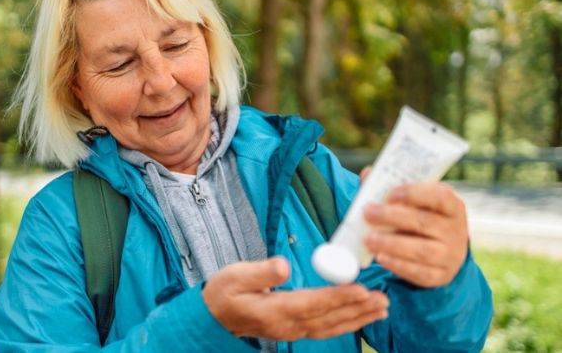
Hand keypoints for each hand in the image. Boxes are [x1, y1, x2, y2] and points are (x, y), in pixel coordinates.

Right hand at [202, 257, 388, 340]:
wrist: (214, 318)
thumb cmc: (224, 292)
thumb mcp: (235, 275)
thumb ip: (260, 272)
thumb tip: (284, 265)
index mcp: (274, 310)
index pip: (312, 303)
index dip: (338, 297)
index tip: (361, 289)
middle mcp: (287, 325)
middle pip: (328, 318)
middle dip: (357, 309)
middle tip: (382, 299)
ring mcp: (292, 331)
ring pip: (331, 327)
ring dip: (358, 318)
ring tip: (382, 309)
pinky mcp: (295, 330)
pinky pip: (326, 329)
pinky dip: (347, 323)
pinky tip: (362, 317)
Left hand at [362, 176, 468, 287]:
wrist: (442, 252)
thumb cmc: (421, 219)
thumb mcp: (413, 203)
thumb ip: (390, 188)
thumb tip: (368, 174)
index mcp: (452, 206)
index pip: (439, 197)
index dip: (415, 194)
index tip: (390, 194)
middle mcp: (455, 230)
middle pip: (424, 223)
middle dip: (393, 217)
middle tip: (368, 213)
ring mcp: (450, 255)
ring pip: (422, 250)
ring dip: (392, 244)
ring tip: (368, 239)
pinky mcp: (440, 276)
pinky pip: (419, 273)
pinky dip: (398, 265)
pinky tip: (380, 257)